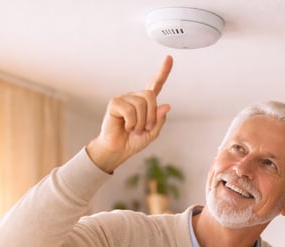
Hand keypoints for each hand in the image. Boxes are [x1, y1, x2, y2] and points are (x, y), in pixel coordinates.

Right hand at [86, 55, 172, 172]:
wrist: (118, 150)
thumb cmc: (133, 141)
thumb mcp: (152, 133)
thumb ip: (159, 120)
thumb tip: (166, 106)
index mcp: (146, 103)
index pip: (156, 84)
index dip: (163, 72)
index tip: (169, 58)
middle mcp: (135, 98)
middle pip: (151, 95)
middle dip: (151, 115)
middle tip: (145, 128)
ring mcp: (124, 99)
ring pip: (141, 104)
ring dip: (140, 122)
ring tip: (133, 129)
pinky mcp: (115, 103)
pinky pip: (129, 110)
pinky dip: (131, 123)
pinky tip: (126, 126)